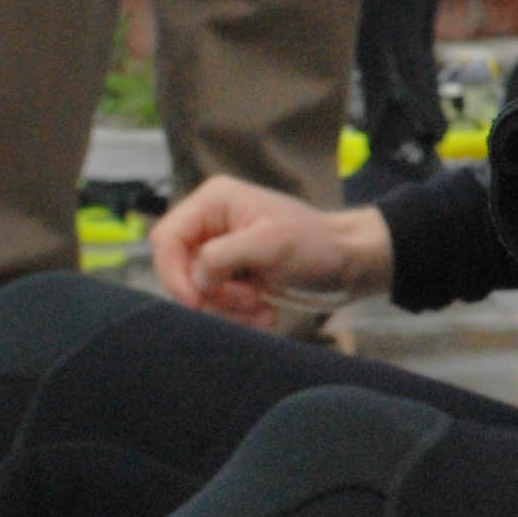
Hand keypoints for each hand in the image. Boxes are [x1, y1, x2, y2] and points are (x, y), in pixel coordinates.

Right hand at [151, 177, 395, 321]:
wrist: (350, 263)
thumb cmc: (317, 244)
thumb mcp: (271, 244)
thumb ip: (223, 256)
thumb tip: (194, 277)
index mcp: (214, 202)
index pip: (167, 238)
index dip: (174, 273)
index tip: (197, 300)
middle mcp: (211, 224)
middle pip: (179, 270)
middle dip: (210, 295)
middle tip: (247, 301)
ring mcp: (221, 251)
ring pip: (197, 292)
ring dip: (227, 309)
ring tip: (261, 310)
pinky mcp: (232, 275)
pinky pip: (215, 303)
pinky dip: (237, 315)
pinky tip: (264, 314)